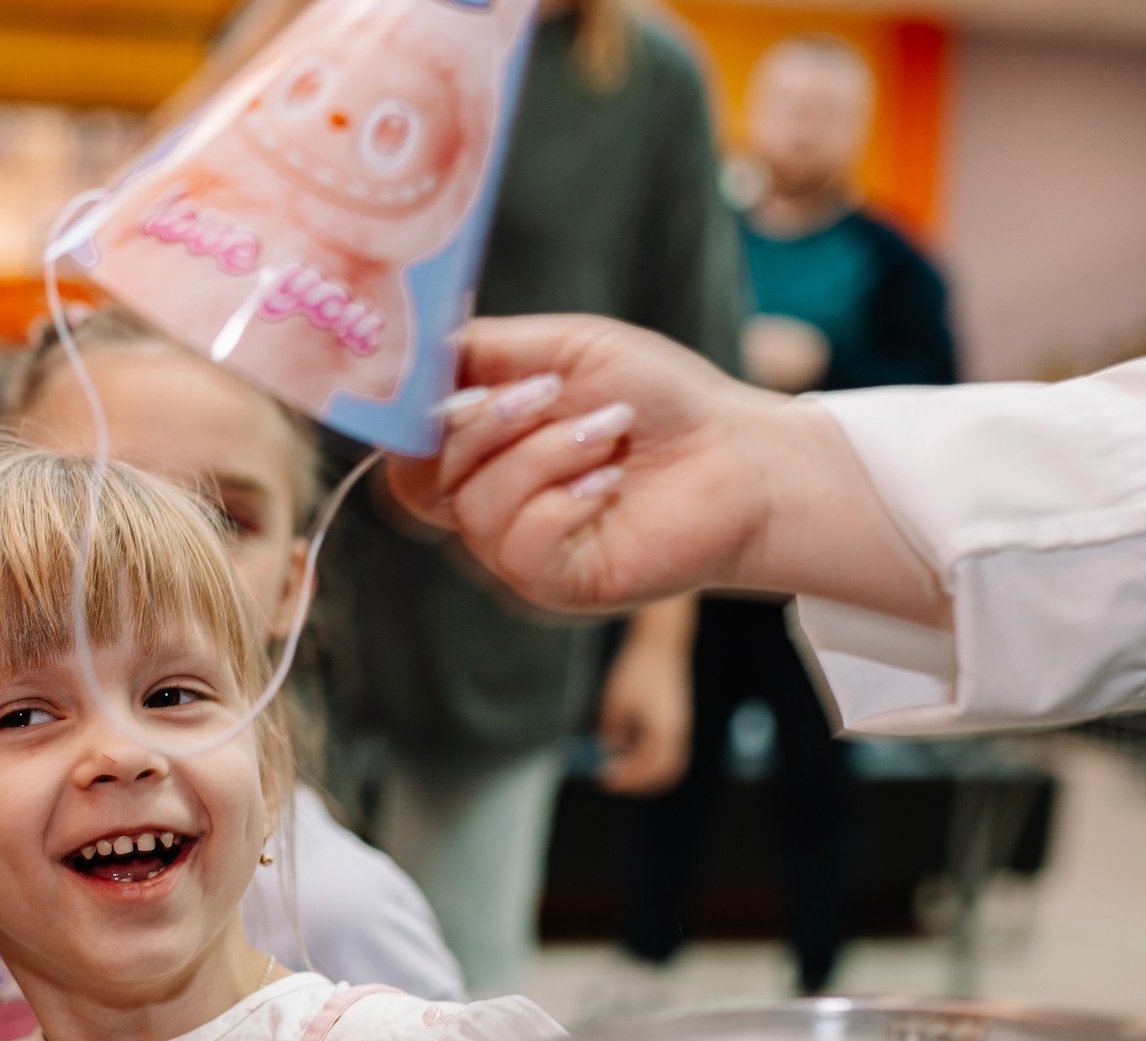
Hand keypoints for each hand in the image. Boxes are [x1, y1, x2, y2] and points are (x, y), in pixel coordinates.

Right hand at [386, 315, 945, 627]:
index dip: (409, 417)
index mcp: (482, 451)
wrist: (740, 455)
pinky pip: (520, 547)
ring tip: (610, 431)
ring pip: (477, 509)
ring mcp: (516, 551)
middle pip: (420, 479)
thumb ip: (485, 350)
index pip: (405, 449)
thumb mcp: (568, 349)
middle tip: (554, 391)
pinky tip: (611, 482)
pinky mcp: (555, 585)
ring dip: (545, 455)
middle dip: (486, 423)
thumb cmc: (661, 400)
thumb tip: (412, 353)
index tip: (443, 379)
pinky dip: (564, 502)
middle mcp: (487, 505)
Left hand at [597, 597, 695, 796]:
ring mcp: (680, 727)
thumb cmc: (638, 668)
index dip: (630, 780)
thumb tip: (608, 752)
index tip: (605, 779)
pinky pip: (666, 750)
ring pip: (668, 763)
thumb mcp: (616, 702)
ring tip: (616, 765)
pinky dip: (647, 756)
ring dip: (644, 771)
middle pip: (666, 773)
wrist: (661, 642)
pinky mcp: (675, 721)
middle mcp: (679, 732)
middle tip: (610, 779)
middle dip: (638, 782)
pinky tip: (625, 747)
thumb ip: (612, 732)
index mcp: (669, 729)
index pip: (654, 769)